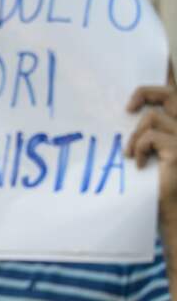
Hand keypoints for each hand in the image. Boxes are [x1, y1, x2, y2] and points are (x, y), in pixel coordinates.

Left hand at [126, 85, 176, 224]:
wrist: (172, 210)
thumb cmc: (159, 182)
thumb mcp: (154, 150)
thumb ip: (152, 130)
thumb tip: (131, 108)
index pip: (174, 96)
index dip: (155, 90)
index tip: (132, 103)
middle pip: (170, 94)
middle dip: (144, 94)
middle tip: (127, 109)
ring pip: (151, 117)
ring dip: (135, 136)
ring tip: (132, 154)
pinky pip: (148, 136)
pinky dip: (138, 149)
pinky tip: (139, 165)